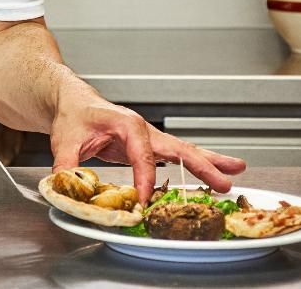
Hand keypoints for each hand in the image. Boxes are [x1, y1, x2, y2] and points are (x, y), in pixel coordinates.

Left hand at [49, 90, 245, 203]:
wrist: (72, 100)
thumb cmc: (72, 114)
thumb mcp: (63, 141)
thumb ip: (66, 167)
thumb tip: (68, 189)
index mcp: (126, 124)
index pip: (142, 155)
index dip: (145, 179)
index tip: (144, 200)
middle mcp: (142, 129)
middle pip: (178, 147)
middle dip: (203, 165)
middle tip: (226, 180)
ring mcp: (148, 136)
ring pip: (183, 149)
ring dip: (209, 161)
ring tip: (236, 170)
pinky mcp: (148, 145)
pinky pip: (175, 156)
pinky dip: (195, 164)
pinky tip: (211, 174)